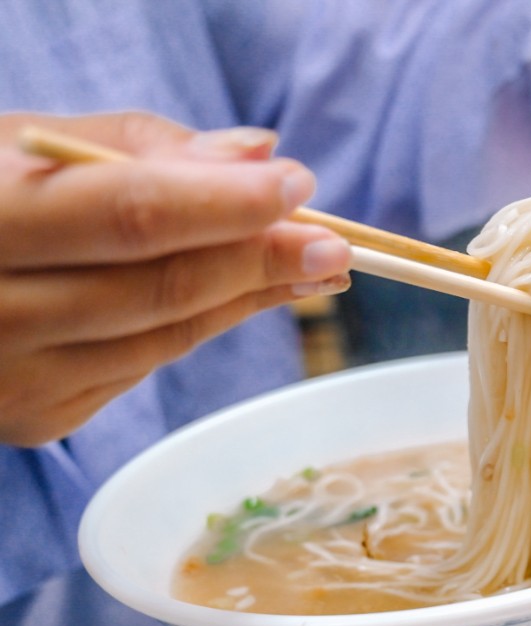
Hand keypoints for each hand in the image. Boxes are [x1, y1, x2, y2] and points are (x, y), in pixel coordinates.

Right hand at [0, 112, 352, 446]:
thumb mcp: (33, 145)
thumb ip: (140, 146)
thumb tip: (259, 154)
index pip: (127, 215)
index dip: (223, 206)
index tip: (299, 188)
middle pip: (160, 288)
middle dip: (260, 260)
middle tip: (337, 242)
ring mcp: (14, 377)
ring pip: (166, 335)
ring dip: (253, 297)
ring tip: (319, 266)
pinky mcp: (40, 415)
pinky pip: (146, 363)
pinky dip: (205, 324)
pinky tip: (251, 294)